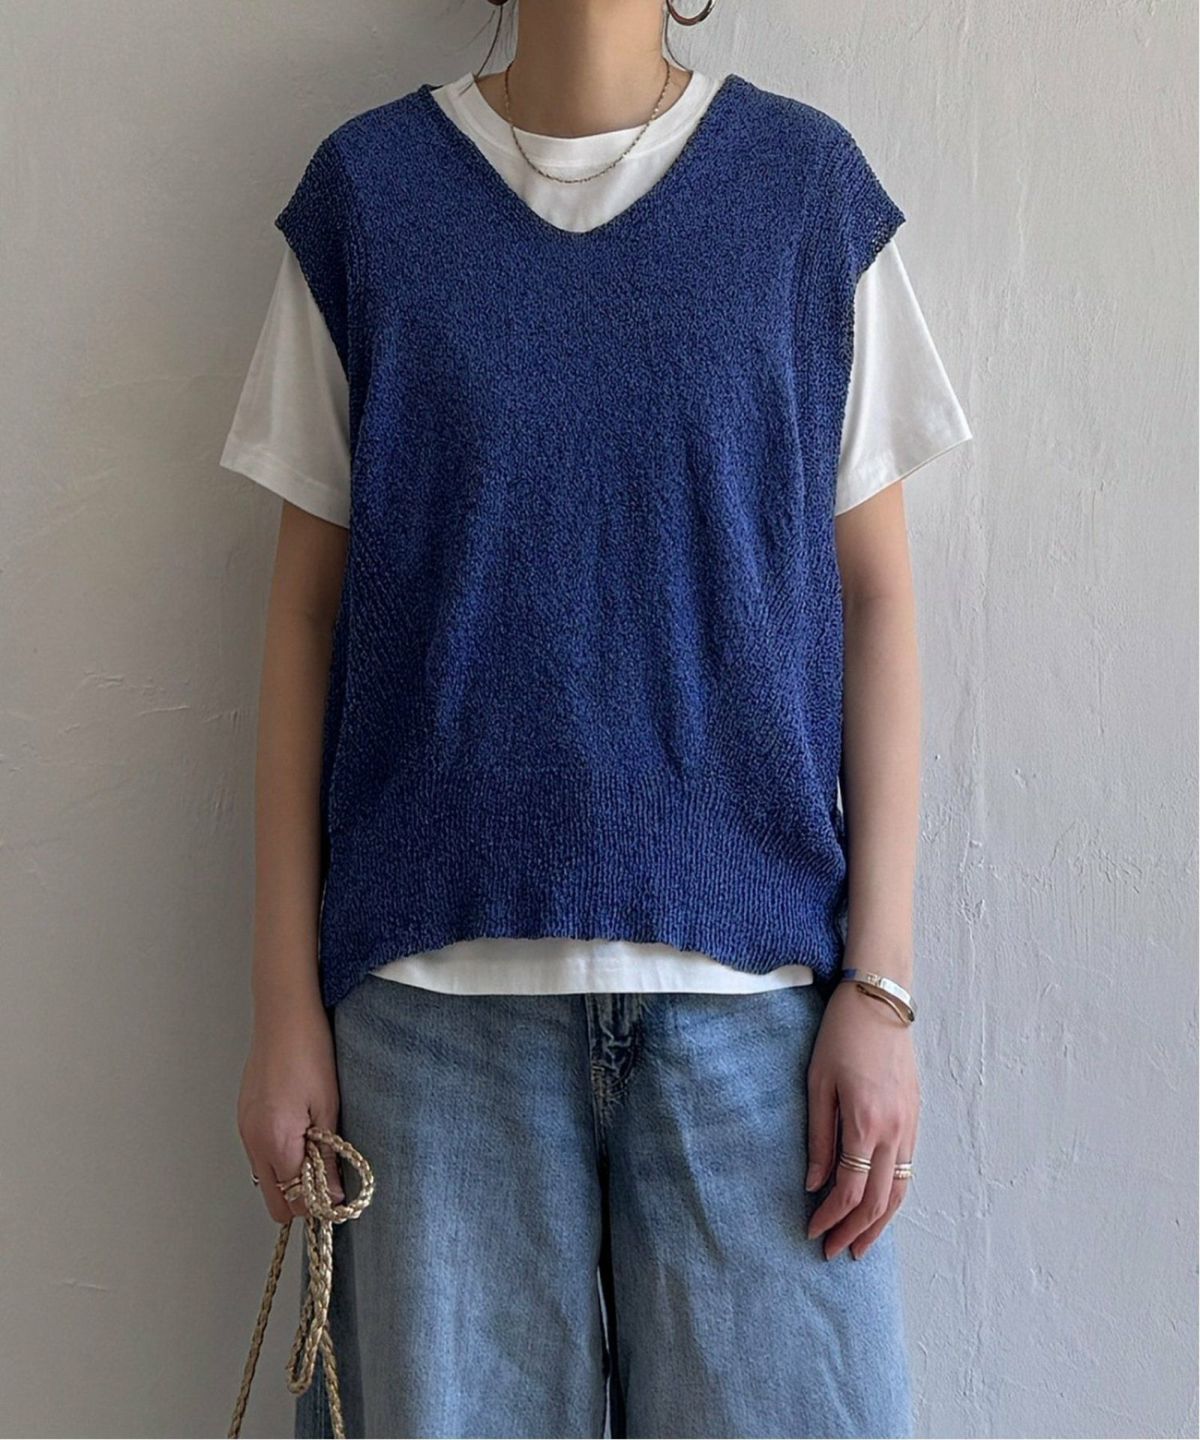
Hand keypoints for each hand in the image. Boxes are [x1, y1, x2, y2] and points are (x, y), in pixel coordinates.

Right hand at [237, 998, 343, 1222]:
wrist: (285, 1015)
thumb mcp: (328, 1108)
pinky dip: (280, 1156)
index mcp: (274, 1141)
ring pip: (266, 1178)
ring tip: (319, 1148)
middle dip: (303, 1198)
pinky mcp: (245, 1116)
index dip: (318, 1205)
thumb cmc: (310, 1053)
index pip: (293, 1202)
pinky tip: (302, 1132)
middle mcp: (252, 1141)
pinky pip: (260, 1154)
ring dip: (291, 1176)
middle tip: (331, 1177)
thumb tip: (333, 1198)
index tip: (340, 1196)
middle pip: (274, 1200)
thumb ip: (327, 1158)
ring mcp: (244, 1128)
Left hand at [804, 977, 919, 1259]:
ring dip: (881, 1224)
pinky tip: (880, 1208)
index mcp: (865, 1123)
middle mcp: (894, 1131)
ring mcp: (910, 1125)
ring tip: (861, 1245)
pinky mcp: (916, 1117)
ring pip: (900, 1191)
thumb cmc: (840, 1036)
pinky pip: (908, 1169)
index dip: (830, 1218)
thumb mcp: (818, 1084)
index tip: (811, 1232)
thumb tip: (813, 1184)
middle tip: (833, 1252)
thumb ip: (820, 1138)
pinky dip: (894, 1196)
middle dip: (855, 1232)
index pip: (849, 1190)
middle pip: (878, 1201)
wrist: (880, 1000)